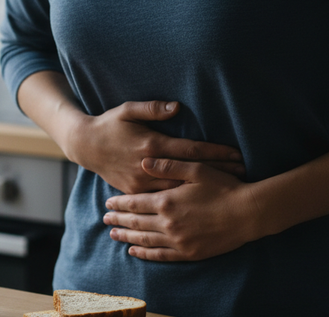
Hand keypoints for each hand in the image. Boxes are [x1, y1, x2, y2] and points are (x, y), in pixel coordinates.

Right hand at [57, 101, 244, 193]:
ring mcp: (141, 182)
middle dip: (218, 172)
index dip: (216, 153)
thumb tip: (177, 106)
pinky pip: (162, 197)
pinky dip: (183, 197)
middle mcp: (148, 167)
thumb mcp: (127, 110)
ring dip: (204, 188)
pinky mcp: (134, 191)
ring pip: (179, 188)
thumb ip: (153, 108)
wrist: (85, 147)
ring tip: (228, 187)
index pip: (191, 150)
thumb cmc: (109, 125)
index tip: (238, 154)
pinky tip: (200, 199)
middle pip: (190, 172)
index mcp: (151, 145)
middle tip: (243, 172)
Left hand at [102, 158, 260, 261]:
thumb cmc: (225, 187)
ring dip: (126, 237)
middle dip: (118, 219)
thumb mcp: (196, 170)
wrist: (250, 214)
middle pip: (135, 222)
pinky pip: (159, 255)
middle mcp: (167, 223)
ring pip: (143, 240)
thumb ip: (168, 166)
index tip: (108, 202)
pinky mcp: (187, 253)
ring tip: (113, 234)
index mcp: (166, 202)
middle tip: (104, 219)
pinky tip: (133, 251)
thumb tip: (143, 162)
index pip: (134, 203)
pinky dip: (144, 253)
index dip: (119, 203)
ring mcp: (176, 240)